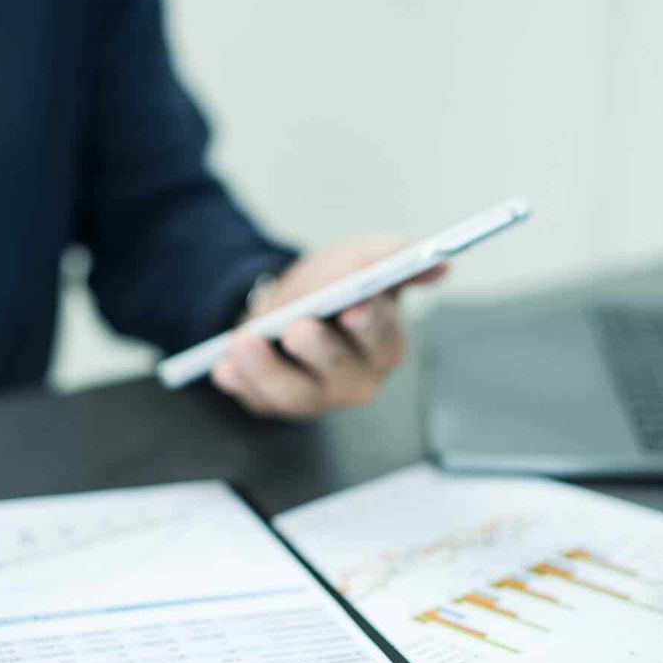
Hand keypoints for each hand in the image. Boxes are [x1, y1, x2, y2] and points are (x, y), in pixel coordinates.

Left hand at [209, 237, 443, 419]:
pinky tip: (223, 367)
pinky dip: (240, 382)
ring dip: (268, 370)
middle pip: (343, 374)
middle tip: (300, 328)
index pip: (384, 339)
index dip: (372, 325)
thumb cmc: (330, 286)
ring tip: (244, 343)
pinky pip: (258, 399)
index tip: (355, 308)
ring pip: (296, 394)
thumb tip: (439, 263)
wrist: (284, 301)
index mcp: (384, 343)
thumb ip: (394, 258)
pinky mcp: (277, 404)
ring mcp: (315, 397)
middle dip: (321, 352)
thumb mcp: (358, 258)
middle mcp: (356, 378)